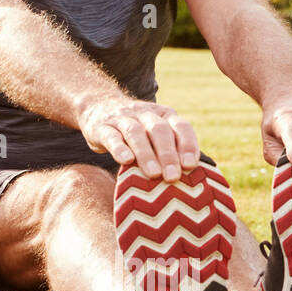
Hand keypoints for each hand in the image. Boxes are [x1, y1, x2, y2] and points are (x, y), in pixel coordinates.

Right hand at [78, 96, 199, 181]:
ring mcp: (122, 119)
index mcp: (163, 115)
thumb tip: (193, 182)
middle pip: (159, 130)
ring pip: (136, 132)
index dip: (187, 144)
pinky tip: (126, 161)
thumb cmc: (136, 133)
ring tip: (153, 174)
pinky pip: (111, 136)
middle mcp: (144, 114)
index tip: (191, 165)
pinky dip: (119, 148)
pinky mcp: (101, 127)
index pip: (180, 126)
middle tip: (172, 177)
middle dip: (168, 154)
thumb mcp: (154, 134)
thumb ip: (171, 150)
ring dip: (146, 154)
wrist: (98, 107)